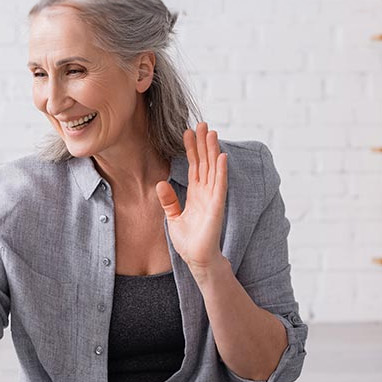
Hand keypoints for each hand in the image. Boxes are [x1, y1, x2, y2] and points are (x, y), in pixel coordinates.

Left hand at [157, 121, 227, 277]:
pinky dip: (221, 170)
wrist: (197, 259)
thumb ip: (169, 201)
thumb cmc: (189, 241)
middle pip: (205, 162)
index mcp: (196, 194)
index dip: (191, 149)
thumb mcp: (173, 217)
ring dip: (213, 151)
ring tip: (211, 132)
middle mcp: (206, 192)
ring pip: (214, 169)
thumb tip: (160, 183)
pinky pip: (220, 185)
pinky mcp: (217, 206)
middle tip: (202, 123)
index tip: (187, 132)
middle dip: (203, 143)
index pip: (194, 166)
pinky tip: (221, 156)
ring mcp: (213, 198)